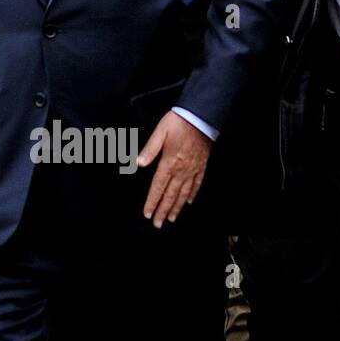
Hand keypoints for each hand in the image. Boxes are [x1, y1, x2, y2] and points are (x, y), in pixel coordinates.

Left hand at [137, 112, 210, 228]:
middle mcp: (181, 170)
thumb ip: (149, 149)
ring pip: (183, 194)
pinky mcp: (201, 166)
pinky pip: (197, 184)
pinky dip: (192, 195)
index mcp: (168, 163)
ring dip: (176, 207)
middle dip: (163, 211)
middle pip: (170, 195)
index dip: (152, 202)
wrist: (201, 116)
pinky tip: (188, 202)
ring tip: (171, 219)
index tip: (148, 214)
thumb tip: (138, 163)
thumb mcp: (160, 132)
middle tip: (158, 224)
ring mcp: (192, 169)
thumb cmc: (179, 122)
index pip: (158, 188)